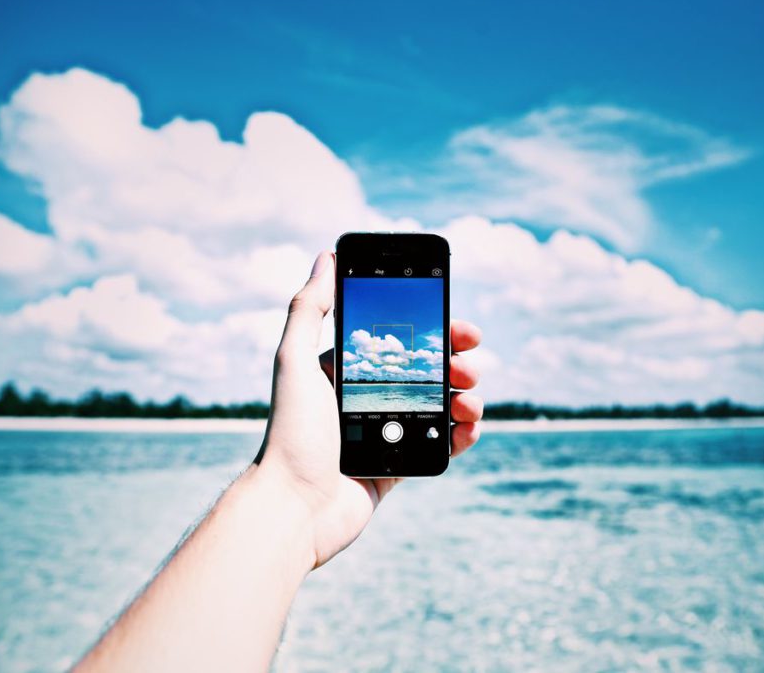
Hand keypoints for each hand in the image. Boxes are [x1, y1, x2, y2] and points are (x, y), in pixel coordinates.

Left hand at [255, 250, 482, 567]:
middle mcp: (365, 399)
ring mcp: (384, 435)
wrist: (295, 508)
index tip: (461, 326)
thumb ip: (309, 309)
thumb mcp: (294, 361)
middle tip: (470, 366)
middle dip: (455, 364)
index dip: (433, 331)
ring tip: (471, 403)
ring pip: (438, 407)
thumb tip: (327, 255)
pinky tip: (469, 428)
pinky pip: (438, 446)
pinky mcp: (396, 468)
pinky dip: (460, 436)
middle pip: (425, 372)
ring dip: (465, 399)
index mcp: (344, 373)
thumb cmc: (291, 433)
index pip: (397, 341)